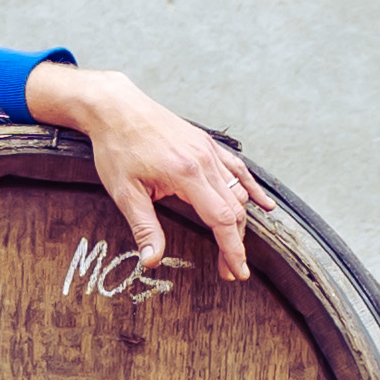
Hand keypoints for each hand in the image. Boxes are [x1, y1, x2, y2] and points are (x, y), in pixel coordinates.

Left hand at [26, 62, 261, 281]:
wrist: (116, 107)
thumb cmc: (117, 148)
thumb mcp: (125, 193)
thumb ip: (144, 228)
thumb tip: (151, 261)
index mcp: (187, 175)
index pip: (222, 219)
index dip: (233, 249)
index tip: (238, 271)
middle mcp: (204, 161)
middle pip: (234, 209)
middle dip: (235, 243)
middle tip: (229, 270)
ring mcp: (208, 150)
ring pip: (238, 191)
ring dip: (241, 222)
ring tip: (235, 246)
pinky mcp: (206, 144)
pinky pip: (237, 169)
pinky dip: (252, 189)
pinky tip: (263, 203)